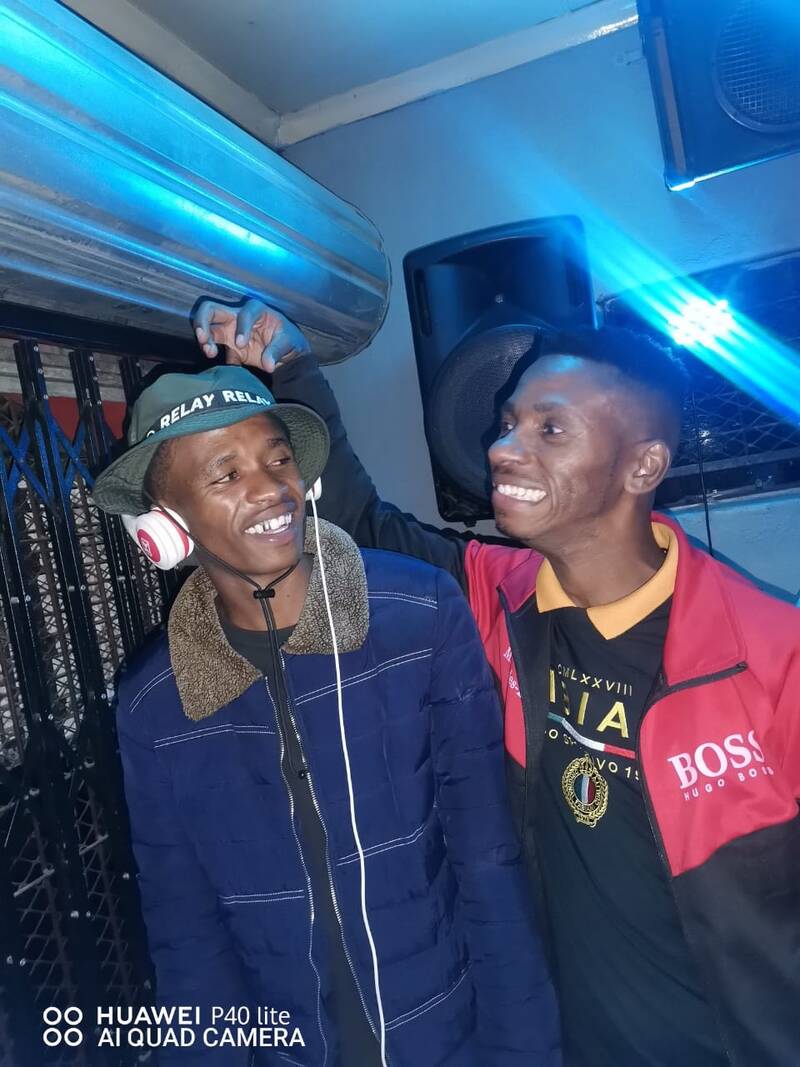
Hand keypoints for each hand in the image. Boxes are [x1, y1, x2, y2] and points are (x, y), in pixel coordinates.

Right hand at [192, 298, 309, 372]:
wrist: (285, 352)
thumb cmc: (288, 340)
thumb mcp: (288, 343)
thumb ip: (277, 351)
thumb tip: (268, 365)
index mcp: (257, 310)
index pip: (244, 313)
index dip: (241, 328)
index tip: (241, 344)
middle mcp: (238, 315)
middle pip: (212, 309)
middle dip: (203, 321)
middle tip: (204, 339)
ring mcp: (230, 327)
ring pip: (207, 324)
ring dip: (203, 337)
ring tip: (209, 352)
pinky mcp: (227, 341)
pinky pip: (211, 342)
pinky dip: (209, 349)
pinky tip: (214, 358)